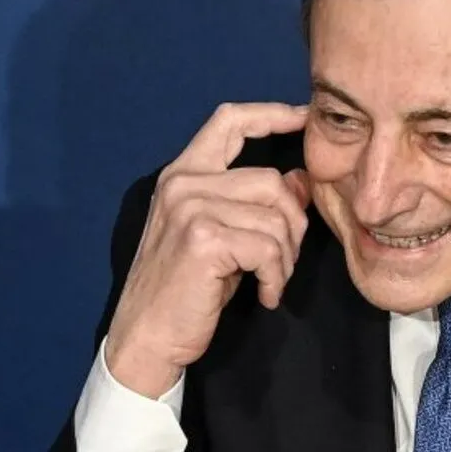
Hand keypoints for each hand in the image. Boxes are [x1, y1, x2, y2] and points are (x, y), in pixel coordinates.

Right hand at [104, 102, 311, 397]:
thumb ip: (252, 202)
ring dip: (286, 257)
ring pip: (276, 216)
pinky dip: (276, 277)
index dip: (272, 113)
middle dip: (294, 224)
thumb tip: (300, 179)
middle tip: (283, 261)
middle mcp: (184, 182)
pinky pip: (269, 249)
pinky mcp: (204, 239)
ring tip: (270, 281)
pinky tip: (264, 295)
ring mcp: (191, 208)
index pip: (230, 121)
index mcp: (184, 173)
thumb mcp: (219, 235)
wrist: (147, 337)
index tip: (303, 117)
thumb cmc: (185, 289)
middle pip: (272, 179)